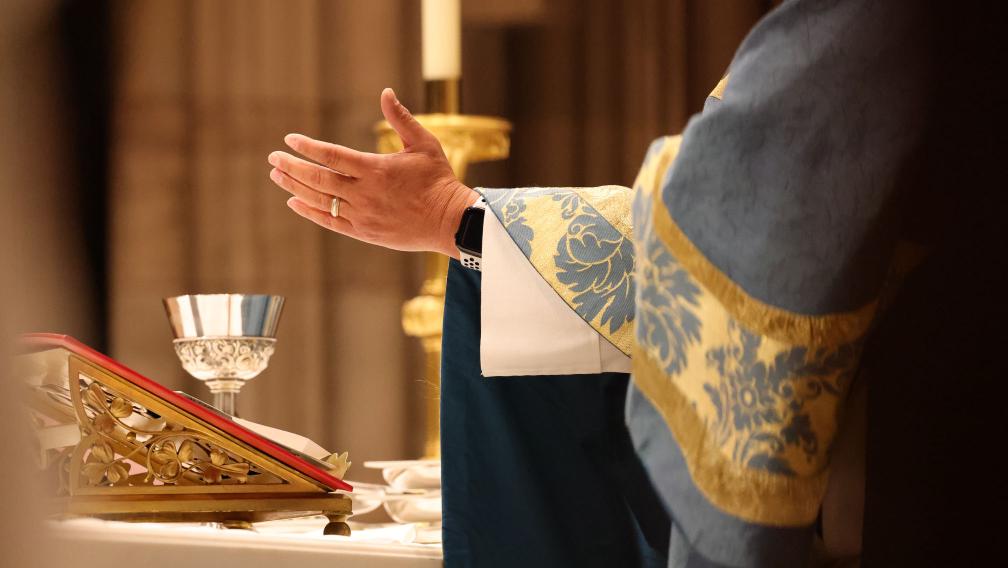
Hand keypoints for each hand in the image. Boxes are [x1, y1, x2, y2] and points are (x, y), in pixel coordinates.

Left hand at [267, 88, 475, 258]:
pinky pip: (330, 222)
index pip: (332, 155)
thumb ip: (401, 119)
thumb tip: (385, 92)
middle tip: (273, 158)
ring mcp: (362, 215)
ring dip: (295, 187)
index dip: (308, 147)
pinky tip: (294, 202)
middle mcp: (365, 193)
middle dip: (292, 167)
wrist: (449, 221)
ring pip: (320, 200)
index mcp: (376, 169)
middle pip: (319, 179)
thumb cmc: (438, 180)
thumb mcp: (423, 144)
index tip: (290, 140)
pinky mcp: (364, 232)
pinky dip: (310, 212)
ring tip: (277, 176)